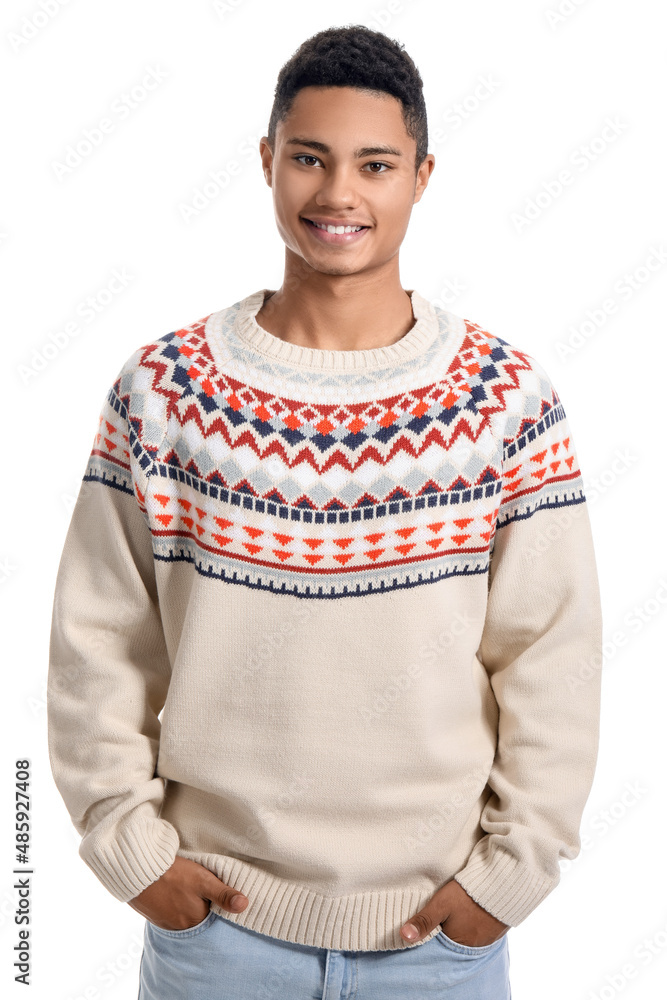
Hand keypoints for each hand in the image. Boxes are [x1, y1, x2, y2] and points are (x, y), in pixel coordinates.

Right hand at [127, 856, 248, 930]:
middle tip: (198, 888)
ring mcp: (165, 923)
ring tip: (186, 888)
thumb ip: (223, 894)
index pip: (213, 915)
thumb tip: (244, 905)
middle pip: (198, 916)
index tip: (215, 892)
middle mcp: (180, 927)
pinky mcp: (154, 915)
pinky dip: (173, 904)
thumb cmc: (174, 874)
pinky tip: (172, 891)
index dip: (216, 903)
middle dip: (201, 905)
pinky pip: (169, 913)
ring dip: (186, 905)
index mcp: (196, 920)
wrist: (139, 870)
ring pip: (183, 915)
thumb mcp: (203, 881)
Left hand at [400, 877, 508, 945]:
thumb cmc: (468, 895)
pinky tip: (469, 913)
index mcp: (457, 944)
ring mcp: (486, 938)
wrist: (503, 884)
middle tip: (440, 918)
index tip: (425, 927)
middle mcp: (473, 946)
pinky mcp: (496, 928)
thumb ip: (423, 921)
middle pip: (453, 941)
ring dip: (459, 927)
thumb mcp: (441, 905)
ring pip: (466, 935)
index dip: (431, 936)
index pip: (439, 945)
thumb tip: (403, 936)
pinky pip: (479, 930)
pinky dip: (472, 924)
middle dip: (445, 932)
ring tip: (454, 915)